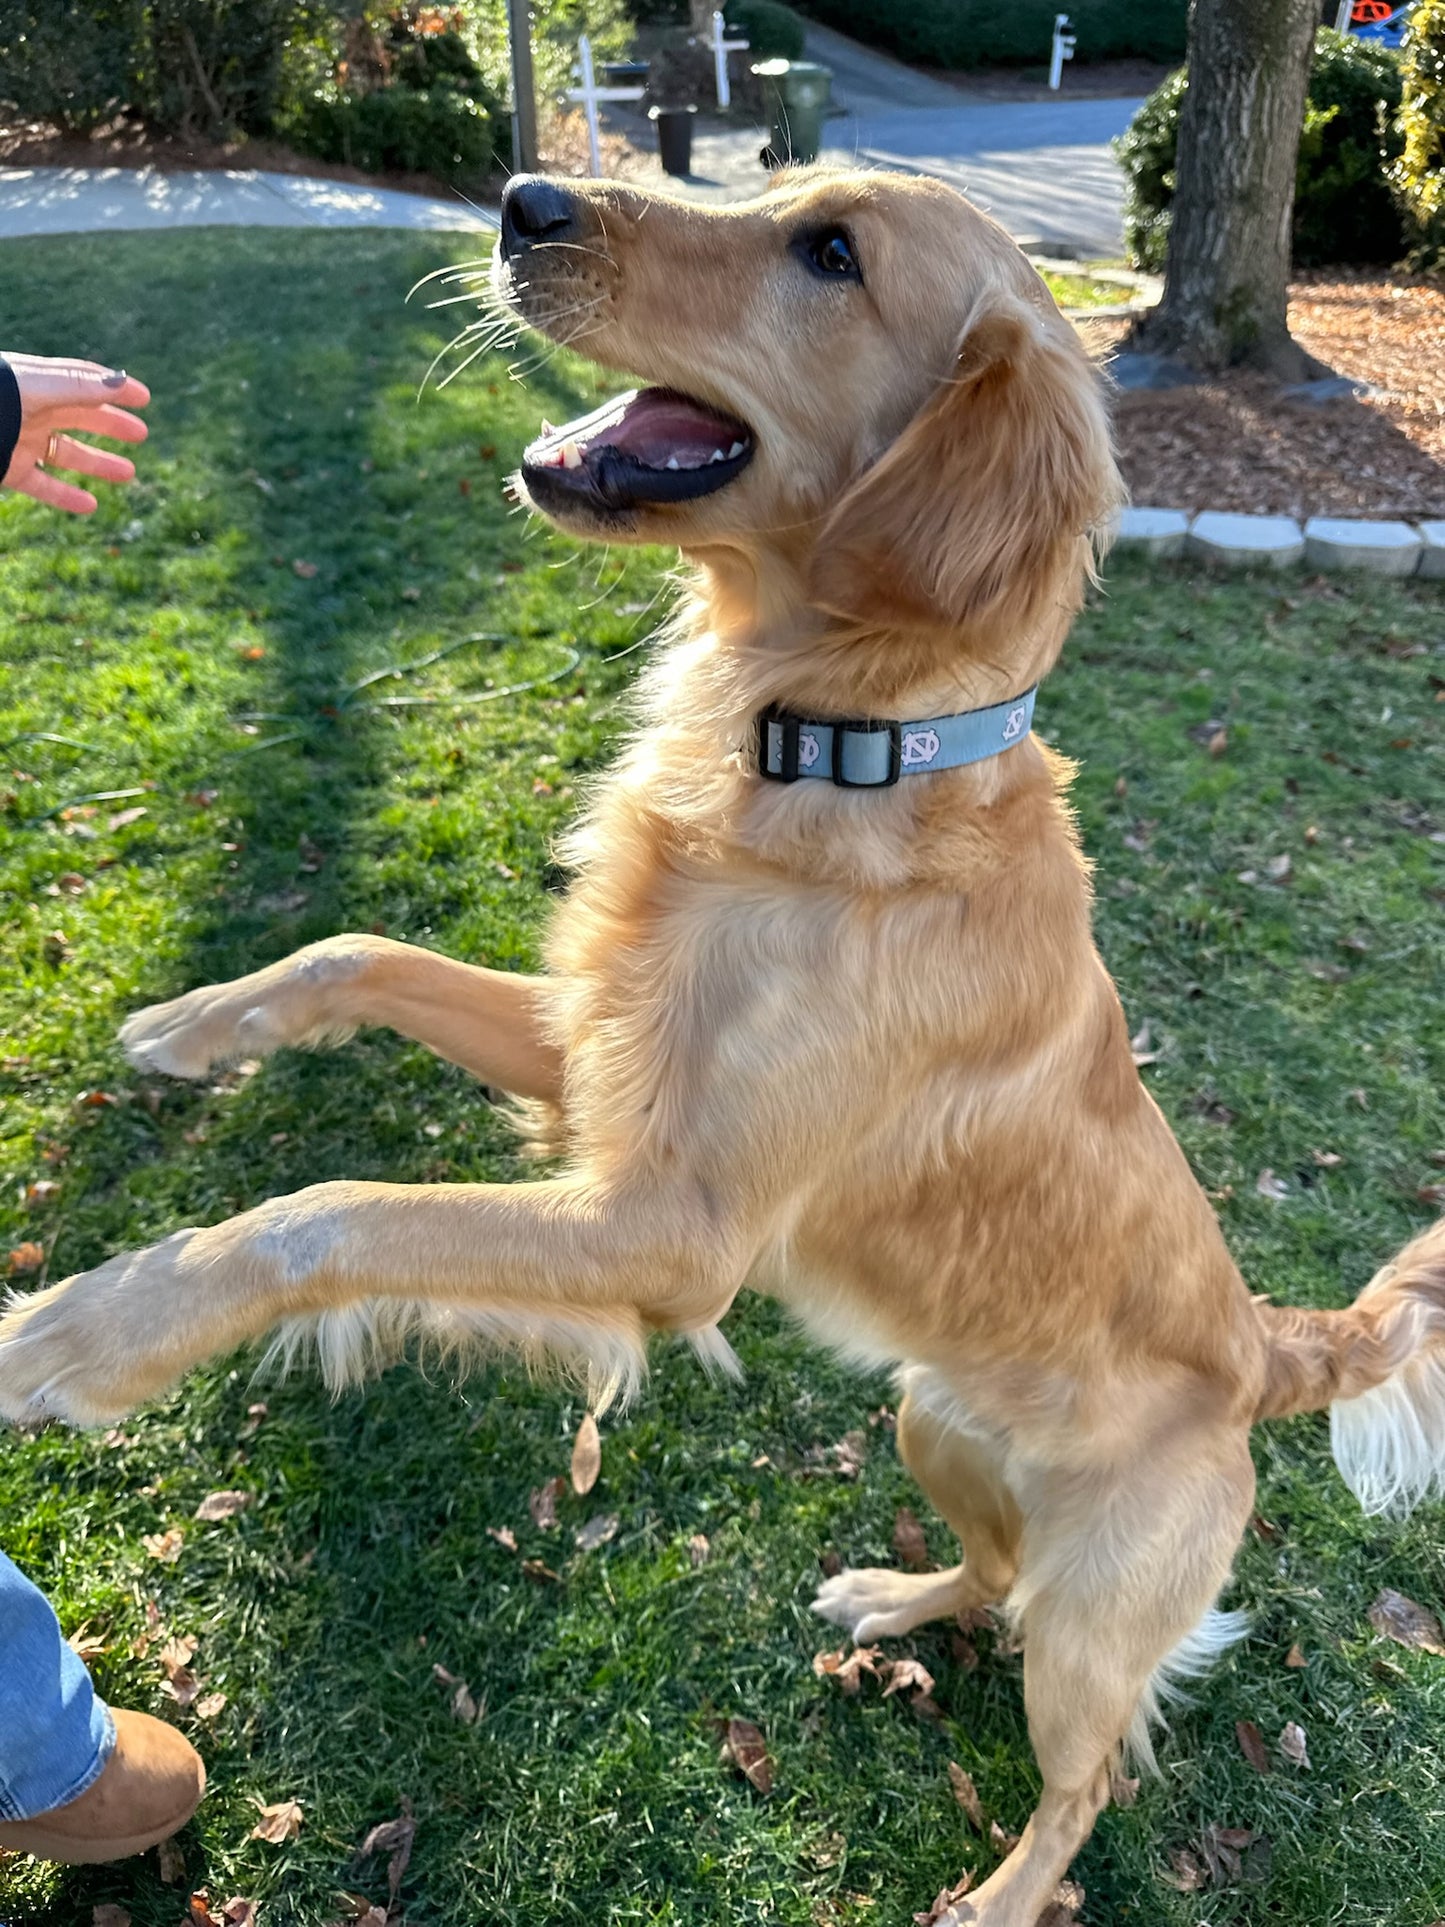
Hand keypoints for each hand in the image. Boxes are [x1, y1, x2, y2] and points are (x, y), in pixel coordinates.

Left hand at [2, 354, 149, 514]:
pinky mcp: (9, 469)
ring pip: (66, 452)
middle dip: (110, 424)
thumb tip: (119, 382)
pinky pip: (42, 485)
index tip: (144, 398)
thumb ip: (76, 386)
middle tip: (141, 434)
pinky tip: (90, 505)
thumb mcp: (34, 388)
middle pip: (78, 415)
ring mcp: (19, 439)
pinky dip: (66, 496)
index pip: (81, 381)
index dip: (113, 387)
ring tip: (129, 475)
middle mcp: (29, 408)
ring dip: (98, 463)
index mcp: (36, 382)